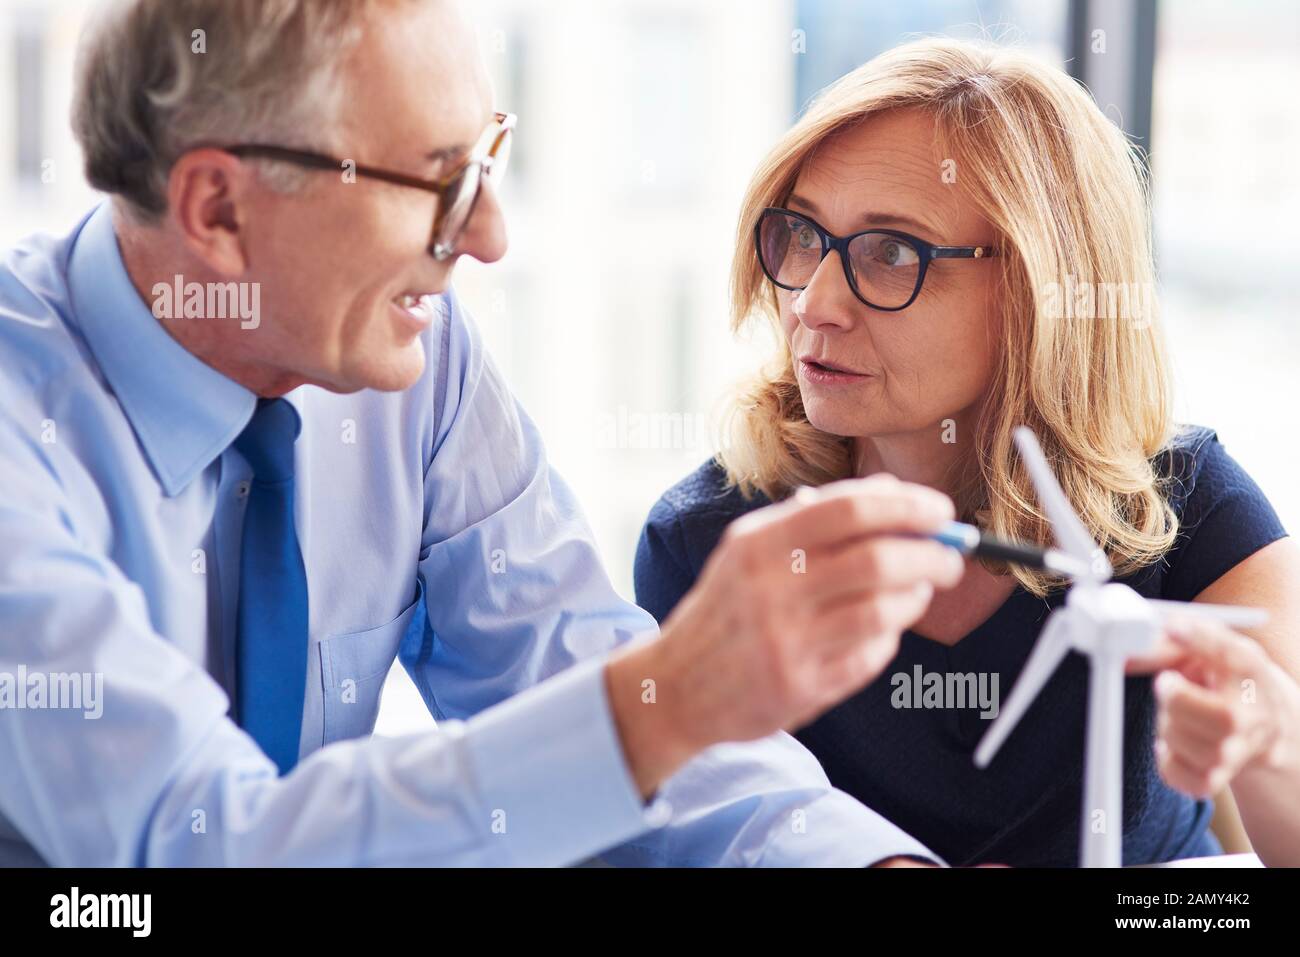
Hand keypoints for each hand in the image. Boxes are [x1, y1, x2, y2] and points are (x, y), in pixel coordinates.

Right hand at [607, 473, 963, 796]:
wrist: (675, 686)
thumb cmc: (728, 607)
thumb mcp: (750, 550)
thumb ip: (814, 520)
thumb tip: (893, 494)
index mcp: (757, 543)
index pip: (848, 510)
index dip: (906, 506)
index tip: (940, 510)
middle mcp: (769, 590)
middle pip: (877, 560)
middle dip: (931, 554)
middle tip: (951, 557)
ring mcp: (785, 642)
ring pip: (883, 610)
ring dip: (916, 597)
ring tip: (918, 592)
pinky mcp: (800, 686)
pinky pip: (870, 656)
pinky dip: (888, 638)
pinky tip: (880, 630)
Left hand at [1133, 617, 1299, 797]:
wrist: (1262, 724)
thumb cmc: (1224, 679)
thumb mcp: (1205, 649)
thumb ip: (1166, 643)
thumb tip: (1124, 654)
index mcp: (1249, 671)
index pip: (1234, 655)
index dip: (1202, 639)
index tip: (1173, 627)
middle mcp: (1250, 715)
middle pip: (1223, 719)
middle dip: (1180, 699)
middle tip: (1166, 684)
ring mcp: (1236, 752)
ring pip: (1195, 747)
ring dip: (1168, 725)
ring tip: (1175, 713)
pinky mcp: (1214, 778)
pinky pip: (1180, 775)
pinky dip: (1166, 759)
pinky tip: (1171, 742)